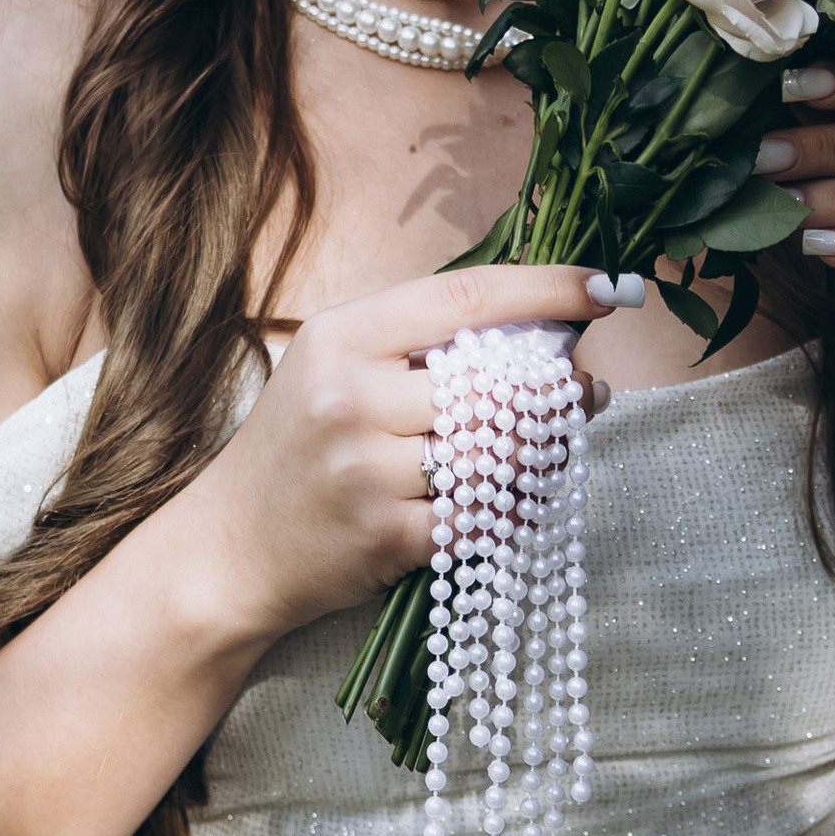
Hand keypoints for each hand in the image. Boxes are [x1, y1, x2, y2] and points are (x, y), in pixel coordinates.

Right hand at [172, 263, 619, 646]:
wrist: (230, 547)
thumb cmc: (296, 446)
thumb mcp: (333, 364)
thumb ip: (417, 338)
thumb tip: (537, 322)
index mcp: (343, 337)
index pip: (466, 298)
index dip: (546, 289)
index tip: (604, 288)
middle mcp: (353, 398)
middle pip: (497, 382)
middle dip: (559, 387)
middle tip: (586, 389)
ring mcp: (369, 472)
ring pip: (502, 453)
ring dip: (548, 450)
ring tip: (560, 442)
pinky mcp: (387, 538)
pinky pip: (487, 516)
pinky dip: (515, 507)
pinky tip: (519, 497)